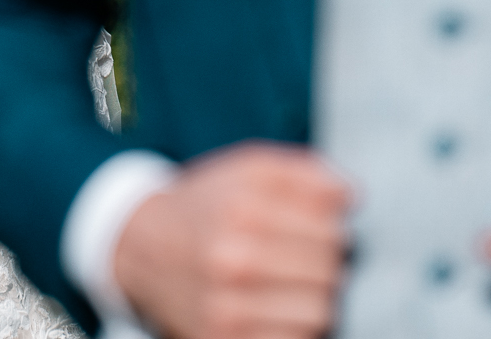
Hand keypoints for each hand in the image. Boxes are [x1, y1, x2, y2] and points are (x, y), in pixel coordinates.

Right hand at [113, 143, 351, 338]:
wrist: (140, 248)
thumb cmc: (207, 204)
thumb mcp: (249, 168)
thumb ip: (306, 172)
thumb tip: (351, 196)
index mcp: (243, 208)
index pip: (332, 229)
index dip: (331, 228)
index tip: (314, 227)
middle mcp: (233, 259)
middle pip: (330, 272)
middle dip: (325, 264)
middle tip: (302, 258)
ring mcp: (226, 308)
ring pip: (320, 313)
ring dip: (314, 300)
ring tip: (289, 285)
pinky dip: (293, 328)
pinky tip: (274, 310)